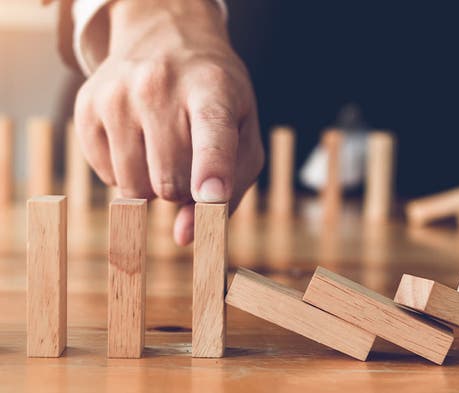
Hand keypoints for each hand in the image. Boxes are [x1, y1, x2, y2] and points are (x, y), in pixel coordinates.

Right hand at [74, 0, 263, 244]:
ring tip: (166, 151)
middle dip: (184, 191)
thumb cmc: (217, 99)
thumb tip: (185, 236)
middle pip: (170, 179)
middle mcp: (160, 85)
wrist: (167, 39)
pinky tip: (140, 143)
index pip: (211, 135)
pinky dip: (127, 175)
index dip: (211, 170)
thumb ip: (230, 190)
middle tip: (190, 163)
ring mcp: (117, 94)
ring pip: (134, 187)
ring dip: (155, 187)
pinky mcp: (86, 107)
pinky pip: (106, 177)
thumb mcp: (243, 134)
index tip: (211, 196)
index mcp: (212, 88)